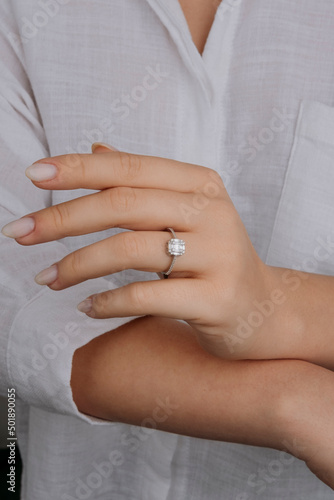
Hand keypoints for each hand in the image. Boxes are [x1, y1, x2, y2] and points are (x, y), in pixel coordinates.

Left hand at [1, 144, 274, 357]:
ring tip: (47, 278)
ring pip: (130, 250)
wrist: (264, 308)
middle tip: (20, 233)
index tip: (33, 174)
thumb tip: (95, 149)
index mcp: (200, 184)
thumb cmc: (215, 257)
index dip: (78, 170)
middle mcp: (211, 212)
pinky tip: (86, 306)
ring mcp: (217, 255)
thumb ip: (142, 181)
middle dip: (63, 219)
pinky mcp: (215, 299)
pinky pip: (145, 296)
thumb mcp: (185, 211)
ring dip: (77, 265)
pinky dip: (106, 302)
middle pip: (124, 205)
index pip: (129, 169)